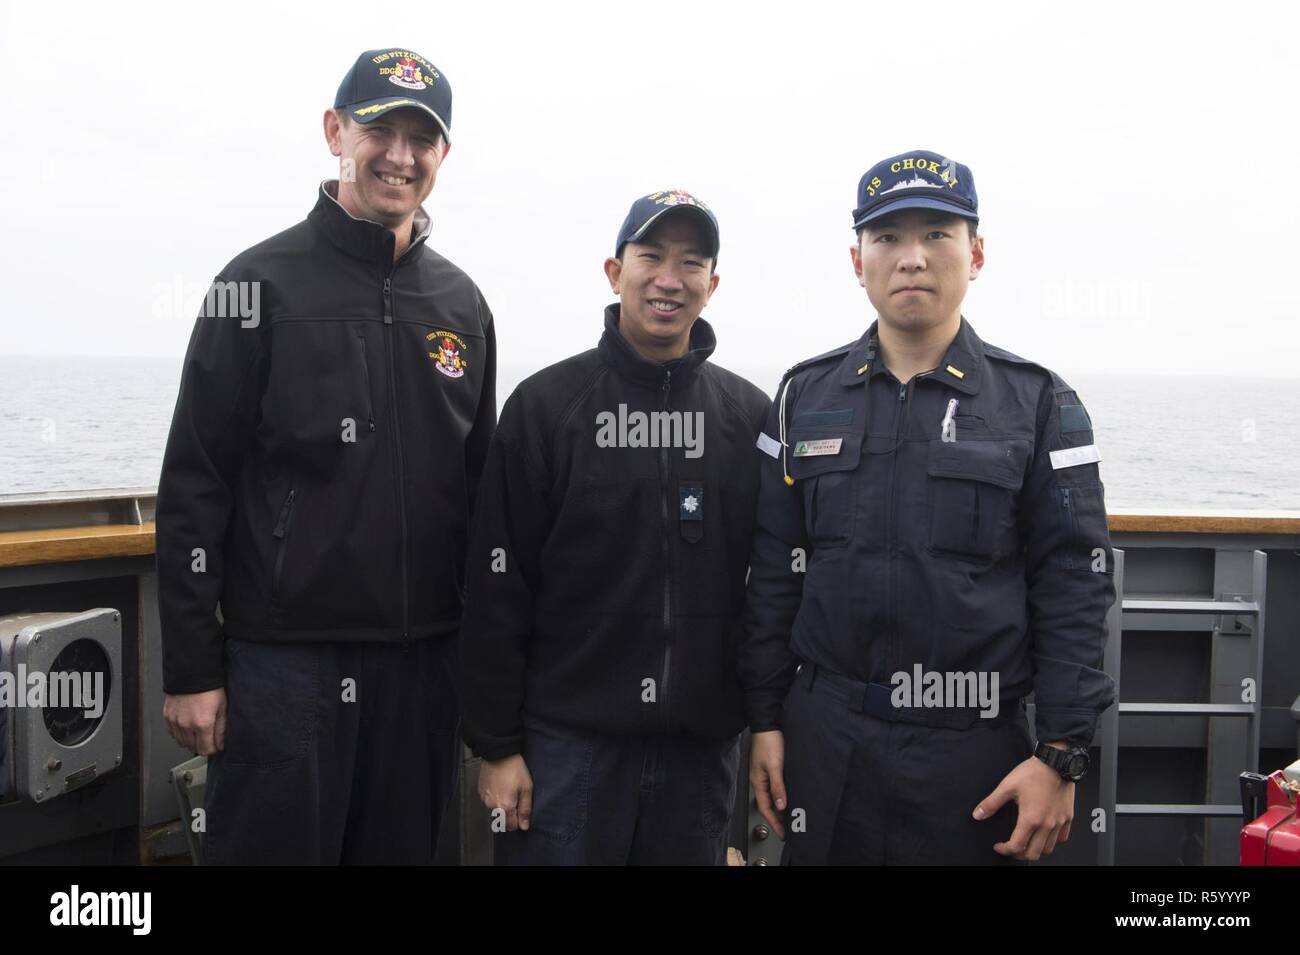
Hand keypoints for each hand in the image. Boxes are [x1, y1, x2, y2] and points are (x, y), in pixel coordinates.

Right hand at [163, 689, 226, 755]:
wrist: (192, 673)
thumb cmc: (209, 688)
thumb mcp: (222, 707)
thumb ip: (221, 729)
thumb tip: (221, 744)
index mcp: (202, 724)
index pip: (205, 749)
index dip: (213, 750)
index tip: (216, 746)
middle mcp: (186, 725)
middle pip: (193, 748)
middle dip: (202, 746)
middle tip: (209, 738)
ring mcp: (175, 721)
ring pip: (182, 742)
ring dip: (191, 741)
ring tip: (199, 731)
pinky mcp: (167, 717)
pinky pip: (173, 733)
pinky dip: (180, 734)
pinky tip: (188, 727)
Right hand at [478, 754, 533, 831]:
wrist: (498, 754)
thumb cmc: (515, 769)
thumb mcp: (526, 788)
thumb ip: (525, 809)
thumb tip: (524, 826)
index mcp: (505, 807)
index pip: (512, 826)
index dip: (519, 820)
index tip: (522, 810)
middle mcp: (492, 806)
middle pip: (502, 820)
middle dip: (510, 815)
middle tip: (516, 799)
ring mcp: (484, 800)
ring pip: (495, 811)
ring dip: (502, 806)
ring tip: (508, 790)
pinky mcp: (480, 792)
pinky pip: (489, 801)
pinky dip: (495, 798)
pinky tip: (500, 787)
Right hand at [749, 730, 786, 839]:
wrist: (769, 723)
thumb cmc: (768, 741)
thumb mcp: (774, 766)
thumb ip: (777, 786)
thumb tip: (780, 806)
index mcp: (758, 781)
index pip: (766, 808)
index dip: (774, 822)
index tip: (783, 834)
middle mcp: (761, 779)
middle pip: (769, 804)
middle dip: (777, 818)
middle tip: (788, 830)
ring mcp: (766, 773)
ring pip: (773, 796)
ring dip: (780, 807)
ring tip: (791, 818)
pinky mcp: (773, 767)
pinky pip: (777, 787)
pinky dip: (783, 796)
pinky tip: (790, 798)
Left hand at [973, 746, 1073, 860]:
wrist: (1056, 762)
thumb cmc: (1033, 772)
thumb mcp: (1007, 786)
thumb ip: (991, 803)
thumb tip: (978, 814)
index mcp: (1031, 819)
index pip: (1017, 846)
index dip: (1004, 850)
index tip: (998, 846)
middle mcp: (1047, 824)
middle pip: (1033, 853)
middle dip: (1019, 854)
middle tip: (1011, 848)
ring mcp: (1059, 822)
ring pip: (1048, 848)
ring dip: (1036, 849)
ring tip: (1027, 842)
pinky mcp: (1068, 817)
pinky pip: (1062, 838)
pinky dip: (1052, 841)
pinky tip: (1045, 834)